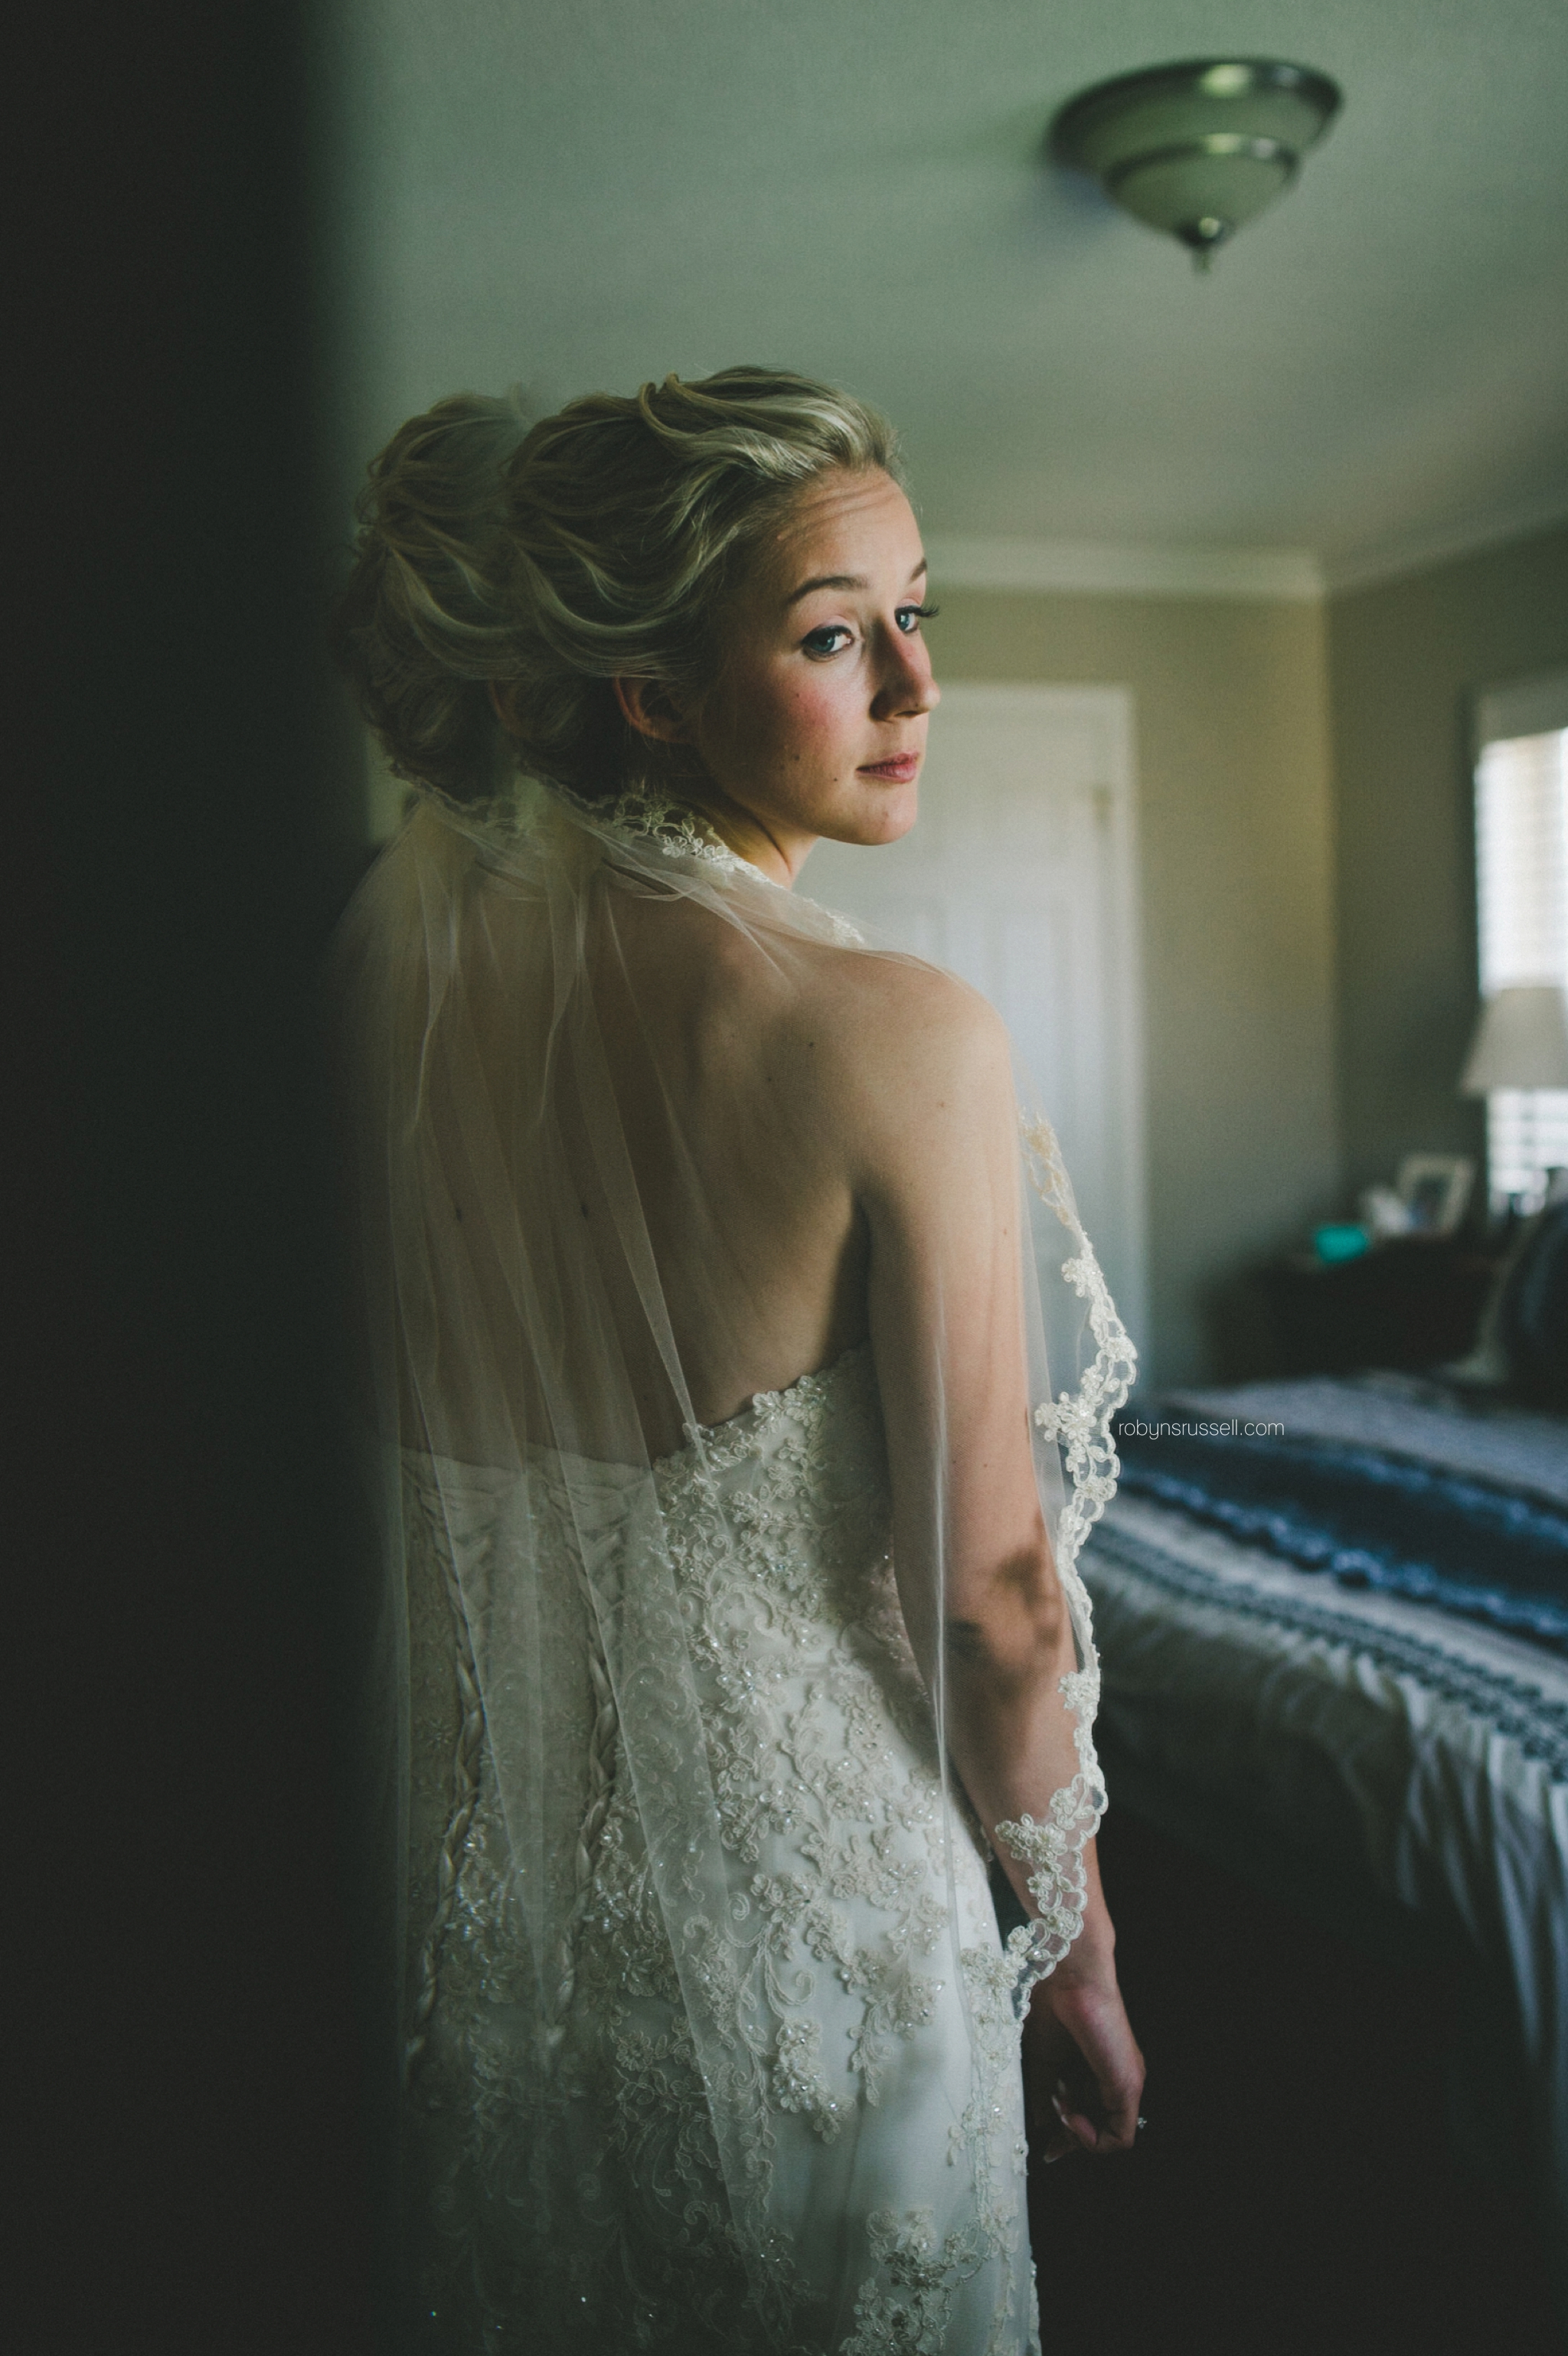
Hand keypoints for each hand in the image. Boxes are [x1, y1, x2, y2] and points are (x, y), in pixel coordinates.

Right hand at [1022, 1958, 1143, 2162]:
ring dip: (1076, 2132)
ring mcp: (1124, 2085)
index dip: (1068, 2139)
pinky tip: (1070, 2114)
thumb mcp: (1042, 2061)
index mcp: (1095, 2072)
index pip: (1090, 2120)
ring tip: (1058, 2102)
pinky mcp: (1127, 2087)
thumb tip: (1041, 2126)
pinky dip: (1090, 2138)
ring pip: (1109, 2137)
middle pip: (1100, 2132)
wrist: (1066, 1979)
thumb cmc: (1051, 2009)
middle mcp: (1114, 2081)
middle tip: (1051, 2134)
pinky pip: (1119, 2138)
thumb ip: (1042, 2095)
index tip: (1047, 2146)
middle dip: (1071, 2139)